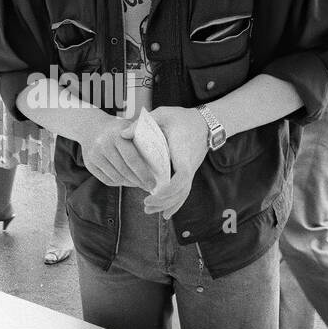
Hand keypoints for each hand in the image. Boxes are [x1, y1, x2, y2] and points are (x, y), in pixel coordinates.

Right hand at [80, 114, 154, 188]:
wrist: (90, 126)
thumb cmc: (117, 128)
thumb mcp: (129, 126)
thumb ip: (142, 137)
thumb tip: (160, 159)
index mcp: (117, 134)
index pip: (132, 159)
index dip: (143, 174)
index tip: (153, 183)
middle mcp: (103, 144)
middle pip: (124, 170)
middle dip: (138, 182)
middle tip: (149, 187)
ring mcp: (94, 155)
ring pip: (115, 177)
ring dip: (129, 184)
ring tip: (139, 184)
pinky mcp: (89, 164)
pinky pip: (106, 180)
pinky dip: (119, 183)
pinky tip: (127, 181)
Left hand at [141, 106, 209, 220]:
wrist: (205, 123)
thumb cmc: (183, 118)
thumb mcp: (163, 114)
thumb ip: (143, 123)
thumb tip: (122, 135)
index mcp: (183, 153)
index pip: (182, 176)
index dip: (170, 188)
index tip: (154, 193)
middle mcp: (189, 165)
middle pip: (181, 190)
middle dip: (164, 201)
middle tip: (146, 205)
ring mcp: (191, 171)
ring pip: (182, 194)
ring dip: (167, 204)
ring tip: (149, 210)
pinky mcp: (190, 173)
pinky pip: (184, 192)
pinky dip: (176, 204)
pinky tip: (165, 214)